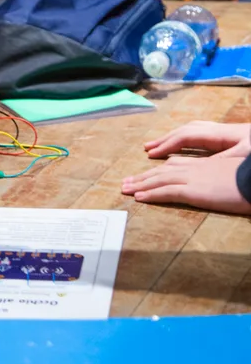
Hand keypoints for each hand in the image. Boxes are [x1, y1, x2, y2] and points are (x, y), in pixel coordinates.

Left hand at [122, 154, 250, 213]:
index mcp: (203, 165)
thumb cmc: (249, 179)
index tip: (144, 175)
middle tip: (125, 183)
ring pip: (159, 180)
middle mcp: (194, 169)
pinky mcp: (195, 191)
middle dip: (142, 177)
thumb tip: (213, 185)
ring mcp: (193, 179)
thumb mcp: (231, 176)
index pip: (173, 165)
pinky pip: (167, 192)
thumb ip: (217, 178)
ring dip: (140, 185)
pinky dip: (151, 194)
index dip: (157, 171)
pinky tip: (139, 198)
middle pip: (161, 171)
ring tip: (124, 190)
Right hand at [143, 120, 250, 159]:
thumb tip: (191, 164)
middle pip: (188, 131)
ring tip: (158, 147)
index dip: (168, 144)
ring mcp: (227, 134)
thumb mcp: (243, 158)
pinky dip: (186, 142)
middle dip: (166, 139)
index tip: (152, 154)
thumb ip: (222, 161)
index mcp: (224, 134)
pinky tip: (182, 149)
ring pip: (194, 131)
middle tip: (147, 149)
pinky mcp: (233, 139)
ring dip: (174, 138)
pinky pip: (202, 137)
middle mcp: (222, 131)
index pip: (189, 136)